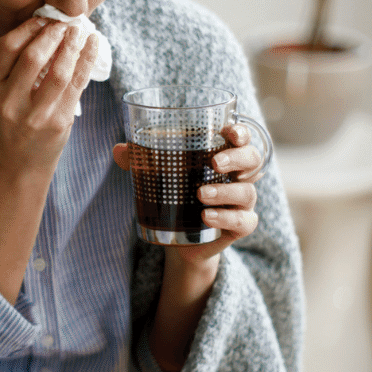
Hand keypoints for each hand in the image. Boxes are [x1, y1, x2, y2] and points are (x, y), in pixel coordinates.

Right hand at [0, 17, 97, 180]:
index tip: (43, 20)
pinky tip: (93, 44)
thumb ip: (15, 64)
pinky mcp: (58, 122)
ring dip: (72, 45)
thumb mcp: (1, 93)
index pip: (7, 48)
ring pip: (59, 71)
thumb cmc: (14, 120)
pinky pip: (77, 84)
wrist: (20, 163)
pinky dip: (87, 60)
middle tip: (64, 24)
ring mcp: (35, 115)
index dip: (28, 28)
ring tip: (79, 31)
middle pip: (33, 57)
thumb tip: (45, 24)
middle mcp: (9, 102)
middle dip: (53, 34)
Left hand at [112, 123, 261, 266]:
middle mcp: (239, 176)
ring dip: (225, 191)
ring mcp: (242, 202)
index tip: (229, 133)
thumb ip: (139, 161)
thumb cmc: (174, 195)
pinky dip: (227, 218)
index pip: (241, 138)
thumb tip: (119, 150)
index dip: (241, 132)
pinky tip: (207, 216)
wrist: (179, 239)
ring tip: (201, 194)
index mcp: (223, 156)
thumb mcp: (156, 176)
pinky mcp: (240, 226)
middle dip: (237, 158)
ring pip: (247, 192)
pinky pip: (244, 221)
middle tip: (213, 162)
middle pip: (253, 160)